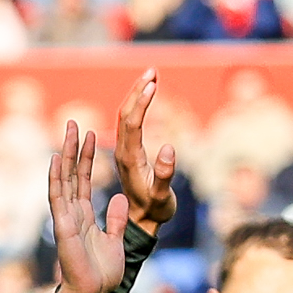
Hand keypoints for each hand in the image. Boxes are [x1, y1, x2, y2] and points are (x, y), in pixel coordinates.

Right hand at [45, 113, 133, 292]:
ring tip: (68, 130)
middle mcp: (72, 213)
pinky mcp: (63, 227)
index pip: (84, 180)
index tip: (89, 135)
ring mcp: (66, 218)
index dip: (87, 157)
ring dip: (65, 154)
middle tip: (74, 122)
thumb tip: (121, 198)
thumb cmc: (102, 274)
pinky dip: (57, 178)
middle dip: (73, 148)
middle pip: (72, 174)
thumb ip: (117, 219)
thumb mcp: (116, 241)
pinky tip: (56, 159)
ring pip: (63, 180)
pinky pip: (58, 198)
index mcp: (85, 215)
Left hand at [109, 66, 175, 228]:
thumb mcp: (162, 197)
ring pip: (126, 116)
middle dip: (138, 90)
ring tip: (152, 76)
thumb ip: (165, 175)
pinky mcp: (129, 152)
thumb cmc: (155, 211)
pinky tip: (147, 96)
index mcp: (129, 158)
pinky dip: (138, 105)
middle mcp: (123, 151)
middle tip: (152, 70)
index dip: (142, 102)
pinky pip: (130, 123)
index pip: (132, 123)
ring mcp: (125, 150)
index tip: (153, 84)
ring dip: (137, 94)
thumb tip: (169, 147)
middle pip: (125, 113)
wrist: (142, 222)